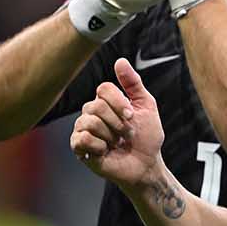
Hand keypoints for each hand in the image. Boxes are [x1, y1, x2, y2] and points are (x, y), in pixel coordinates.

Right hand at [71, 58, 165, 187]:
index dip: (119, 102)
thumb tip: (120, 61)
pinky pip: (82, 138)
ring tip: (116, 144)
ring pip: (89, 122)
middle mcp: (91, 113)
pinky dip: (99, 146)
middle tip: (126, 134)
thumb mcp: (146, 106)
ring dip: (110, 135)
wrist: (146, 165)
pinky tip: (105, 151)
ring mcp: (83, 130)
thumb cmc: (147, 137)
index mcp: (106, 102)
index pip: (103, 88)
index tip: (132, 115)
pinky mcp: (79, 148)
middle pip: (95, 106)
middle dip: (117, 122)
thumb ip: (133, 83)